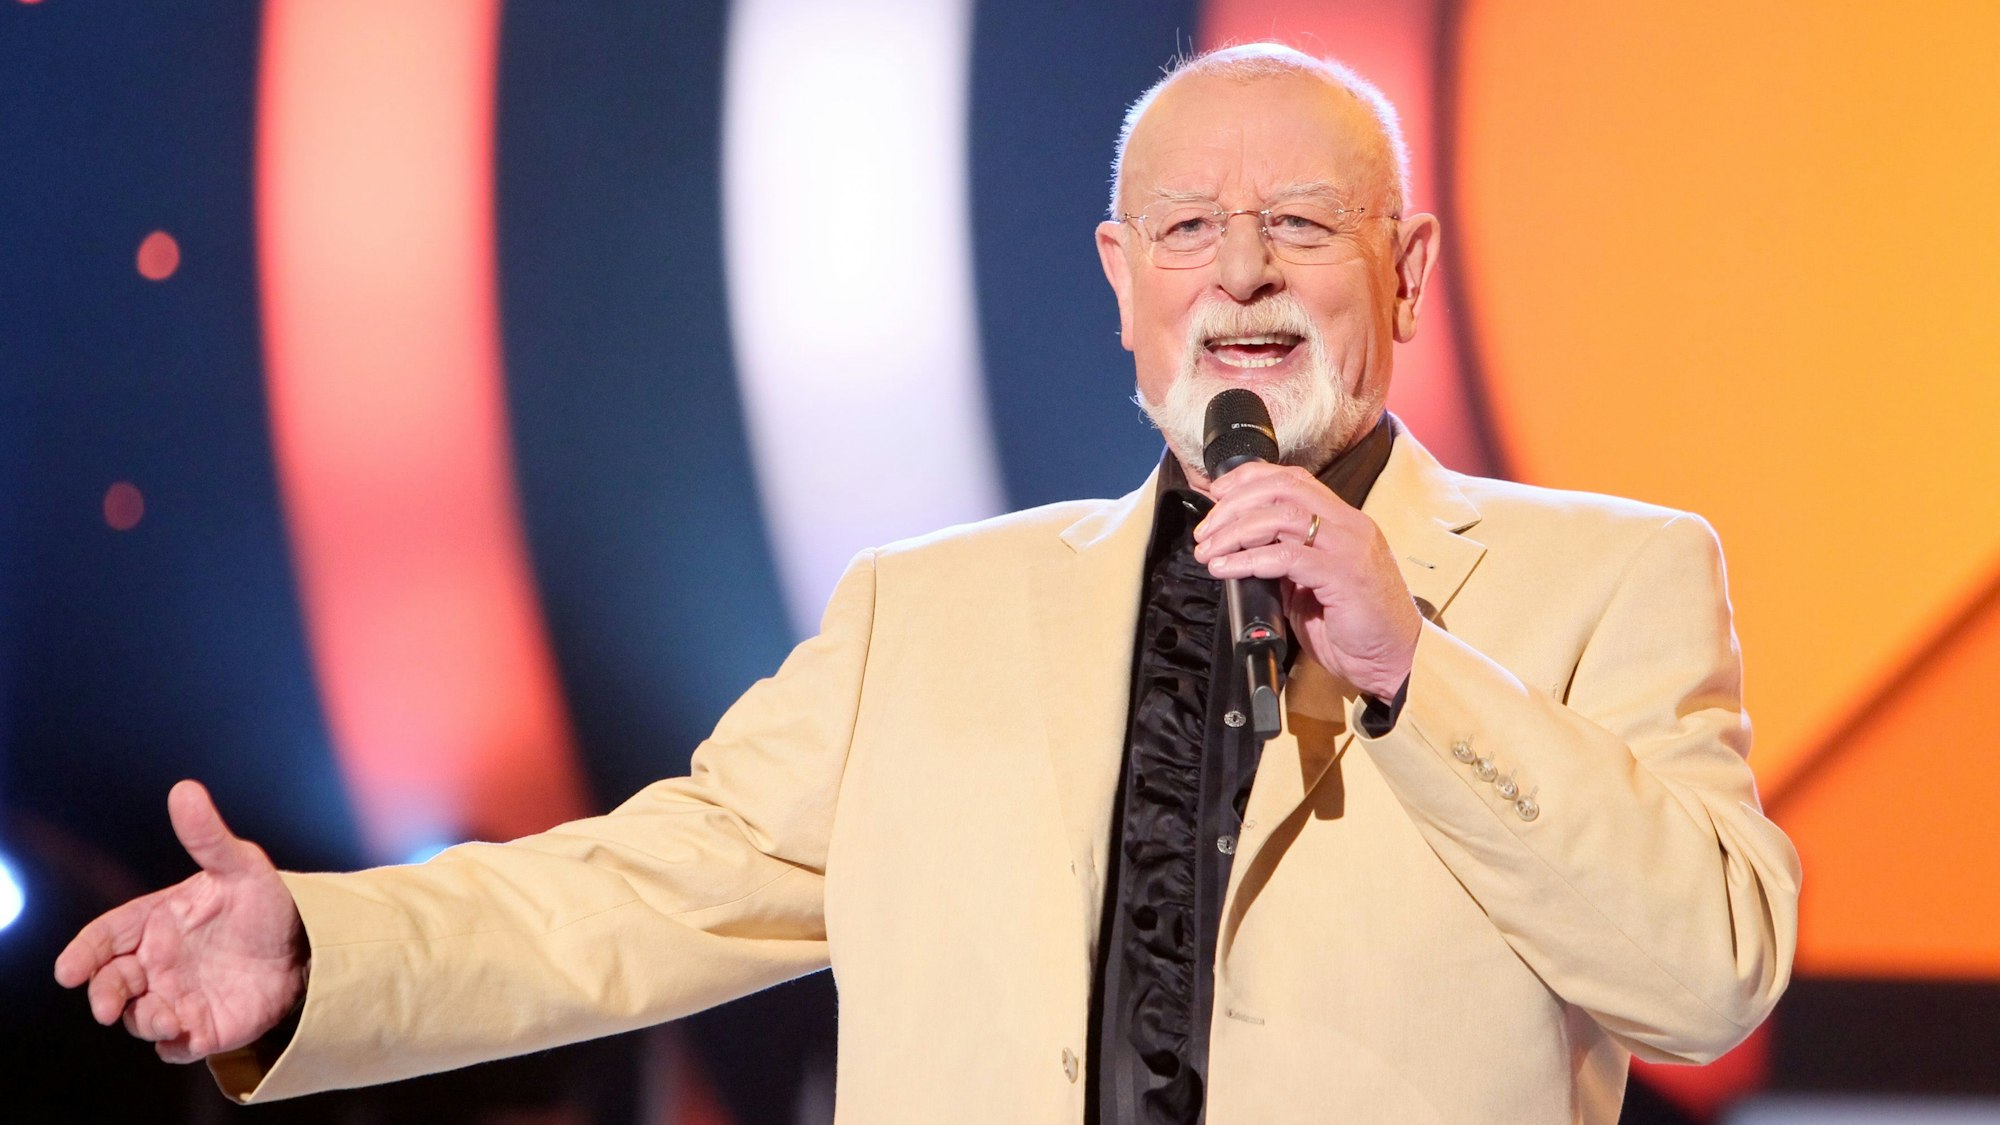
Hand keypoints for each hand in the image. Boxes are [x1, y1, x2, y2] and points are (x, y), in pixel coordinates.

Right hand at [54, 780, 307, 1062]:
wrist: (309, 944)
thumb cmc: (264, 903)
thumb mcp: (241, 866)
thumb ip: (208, 837)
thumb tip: (185, 790)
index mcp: (155, 923)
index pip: (103, 938)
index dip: (82, 954)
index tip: (69, 970)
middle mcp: (157, 963)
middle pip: (111, 983)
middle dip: (104, 995)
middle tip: (109, 1005)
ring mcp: (176, 996)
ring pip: (140, 1017)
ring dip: (144, 1020)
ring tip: (167, 1017)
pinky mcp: (202, 1027)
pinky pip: (175, 1046)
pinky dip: (174, 1045)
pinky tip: (186, 1035)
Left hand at [1193, 461, 1420, 701]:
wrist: (1395, 660)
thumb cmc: (1356, 627)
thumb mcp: (1313, 583)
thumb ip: (1286, 560)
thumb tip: (1242, 548)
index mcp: (1342, 522)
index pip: (1292, 479)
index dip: (1249, 479)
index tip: (1216, 493)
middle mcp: (1348, 526)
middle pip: (1281, 489)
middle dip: (1233, 505)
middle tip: (1205, 531)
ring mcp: (1348, 547)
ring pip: (1280, 517)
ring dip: (1234, 531)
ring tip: (1209, 551)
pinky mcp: (1343, 576)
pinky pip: (1286, 557)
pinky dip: (1249, 560)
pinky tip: (1227, 569)